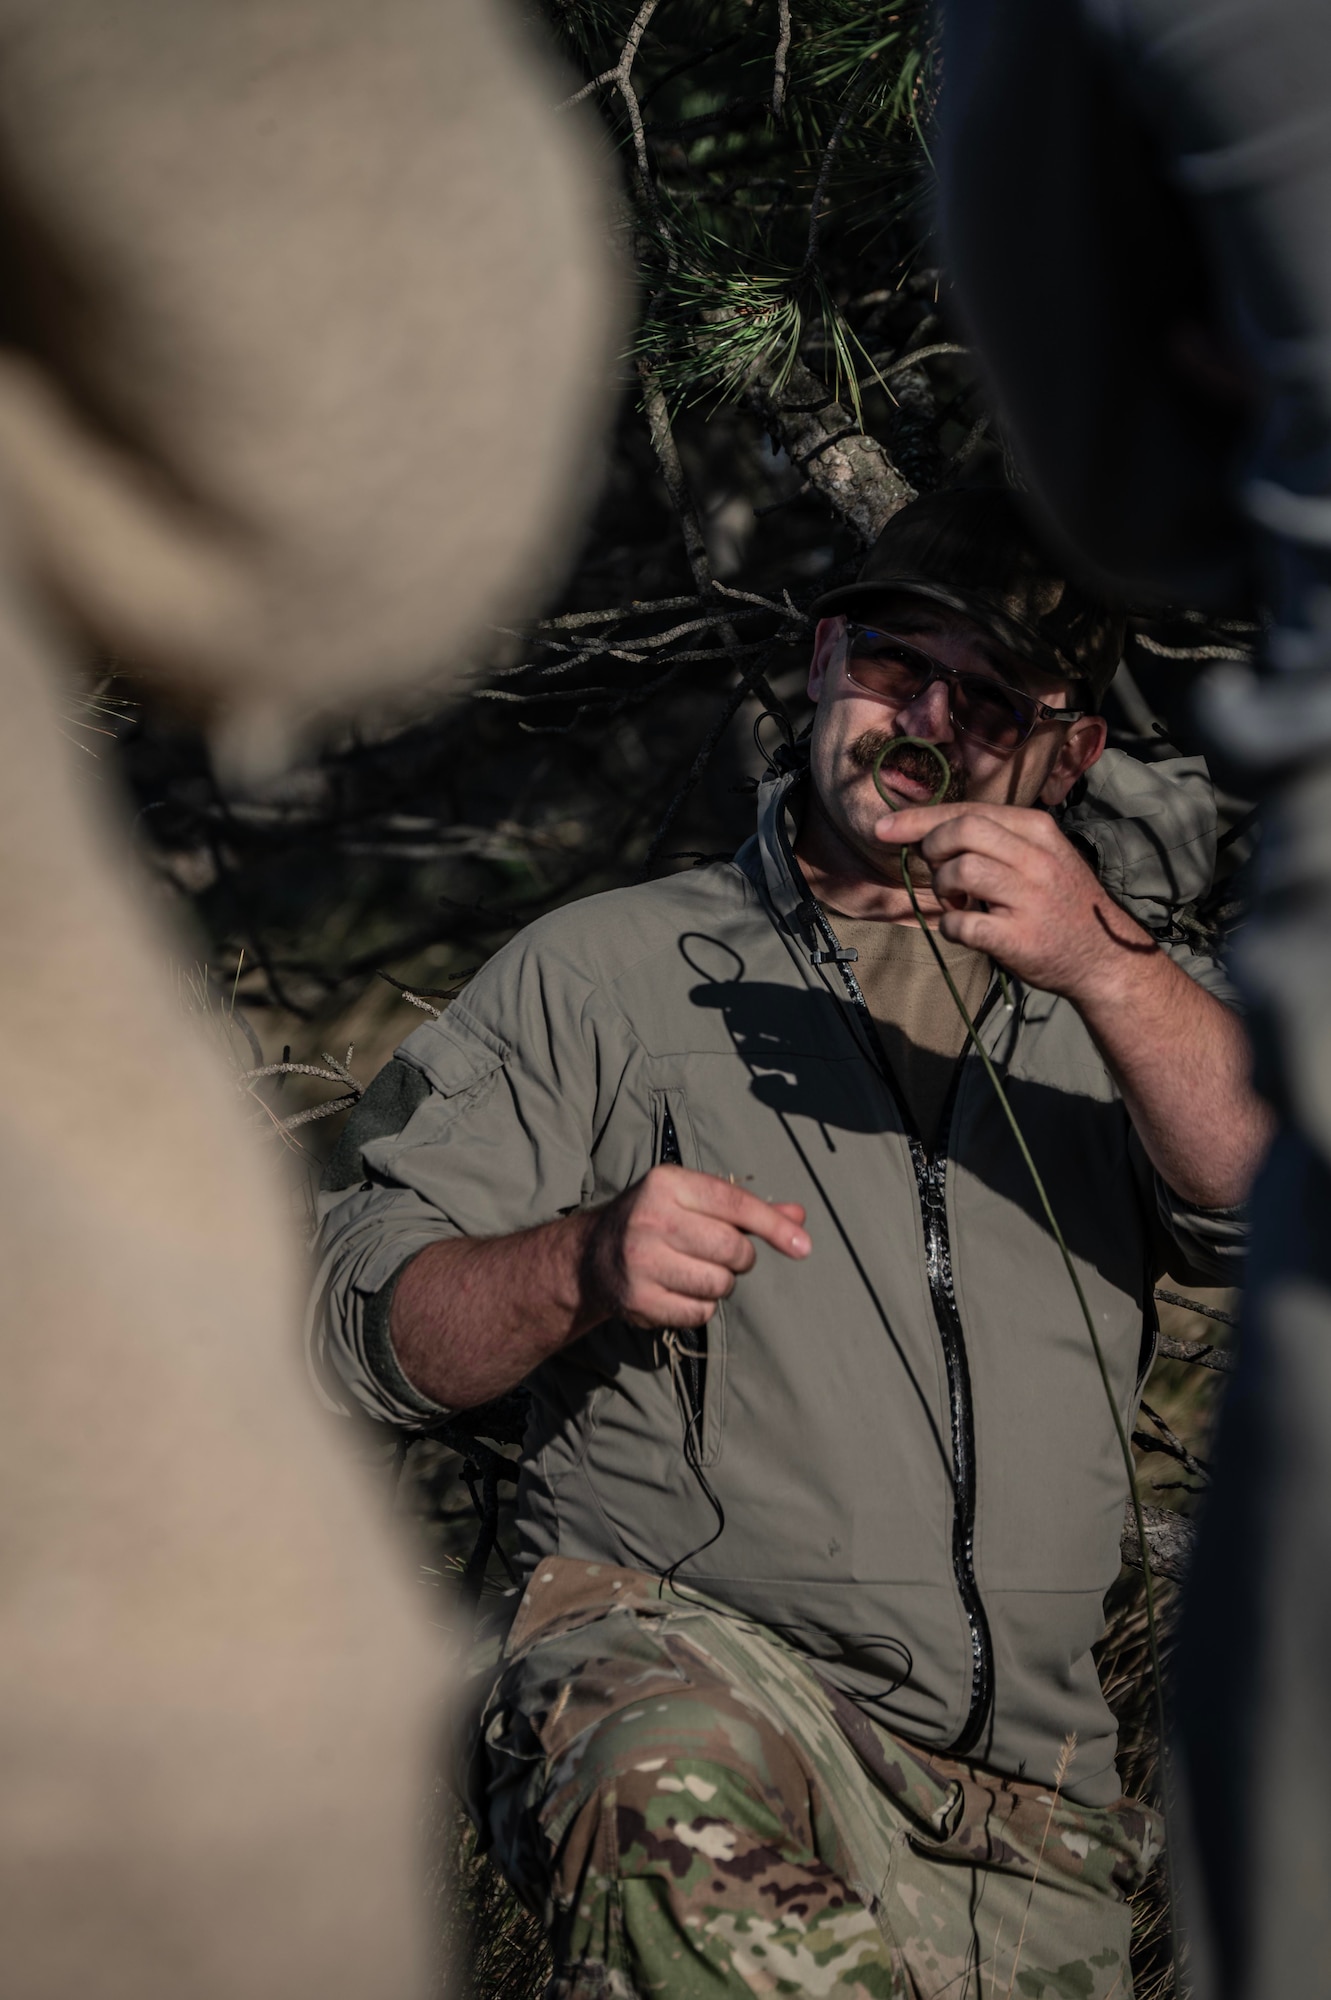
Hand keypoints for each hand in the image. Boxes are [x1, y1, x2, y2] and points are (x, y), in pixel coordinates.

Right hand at [582, 1165, 809, 1329]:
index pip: (734, 1203)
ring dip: (720, 1284)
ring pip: (720, 1284)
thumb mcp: (693, 1201)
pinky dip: (701, 1307)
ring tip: (695, 1271)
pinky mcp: (638, 1299)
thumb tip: (799, 1216)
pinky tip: (679, 1291)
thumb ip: (746, 1209)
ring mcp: (641, 1261)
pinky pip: (701, 1313)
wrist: (591, 1256)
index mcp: (667, 1184)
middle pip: (732, 1249)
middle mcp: (651, 1219)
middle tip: (724, 1256)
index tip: (803, 1246)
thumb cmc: (656, 1221)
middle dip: (741, 1259)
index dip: (773, 1225)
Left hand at [879, 801, 1157, 1002]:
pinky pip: (961, 923)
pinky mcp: (1019, 938)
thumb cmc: (1061, 904)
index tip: (885, 827)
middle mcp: (1037, 858)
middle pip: (963, 831)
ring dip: (943, 888)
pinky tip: (964, 928)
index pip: (971, 810)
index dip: (920, 818)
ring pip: (960, 872)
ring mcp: (1029, 898)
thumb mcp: (1042, 857)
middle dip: (932, 846)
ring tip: (957, 900)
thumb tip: (929, 833)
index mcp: (1039, 830)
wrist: (1104, 958)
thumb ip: (996, 841)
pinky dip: (950, 926)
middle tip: (935, 868)